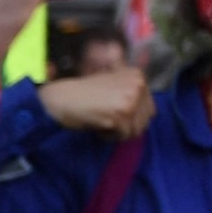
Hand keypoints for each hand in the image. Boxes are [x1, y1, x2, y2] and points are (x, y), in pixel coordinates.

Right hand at [34, 67, 153, 140]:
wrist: (61, 98)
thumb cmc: (83, 94)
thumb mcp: (111, 84)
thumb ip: (131, 92)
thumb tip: (150, 114)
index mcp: (137, 75)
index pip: (149, 108)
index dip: (131, 117)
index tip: (111, 112)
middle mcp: (138, 85)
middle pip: (145, 120)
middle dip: (126, 125)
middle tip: (106, 119)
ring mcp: (130, 99)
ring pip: (136, 130)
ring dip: (118, 132)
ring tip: (102, 122)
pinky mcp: (121, 114)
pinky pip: (123, 136)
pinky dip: (109, 136)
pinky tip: (98, 126)